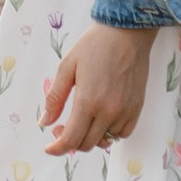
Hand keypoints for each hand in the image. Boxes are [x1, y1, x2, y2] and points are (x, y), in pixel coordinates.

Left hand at [39, 18, 150, 156]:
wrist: (127, 32)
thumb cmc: (94, 45)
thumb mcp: (67, 67)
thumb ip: (55, 98)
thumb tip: (44, 122)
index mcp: (88, 101)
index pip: (71, 139)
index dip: (57, 148)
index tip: (49, 148)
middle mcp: (108, 111)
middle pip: (87, 144)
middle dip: (70, 141)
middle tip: (61, 126)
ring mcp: (125, 111)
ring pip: (105, 141)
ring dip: (90, 137)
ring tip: (83, 120)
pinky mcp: (137, 108)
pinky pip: (122, 133)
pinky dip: (110, 132)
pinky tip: (102, 118)